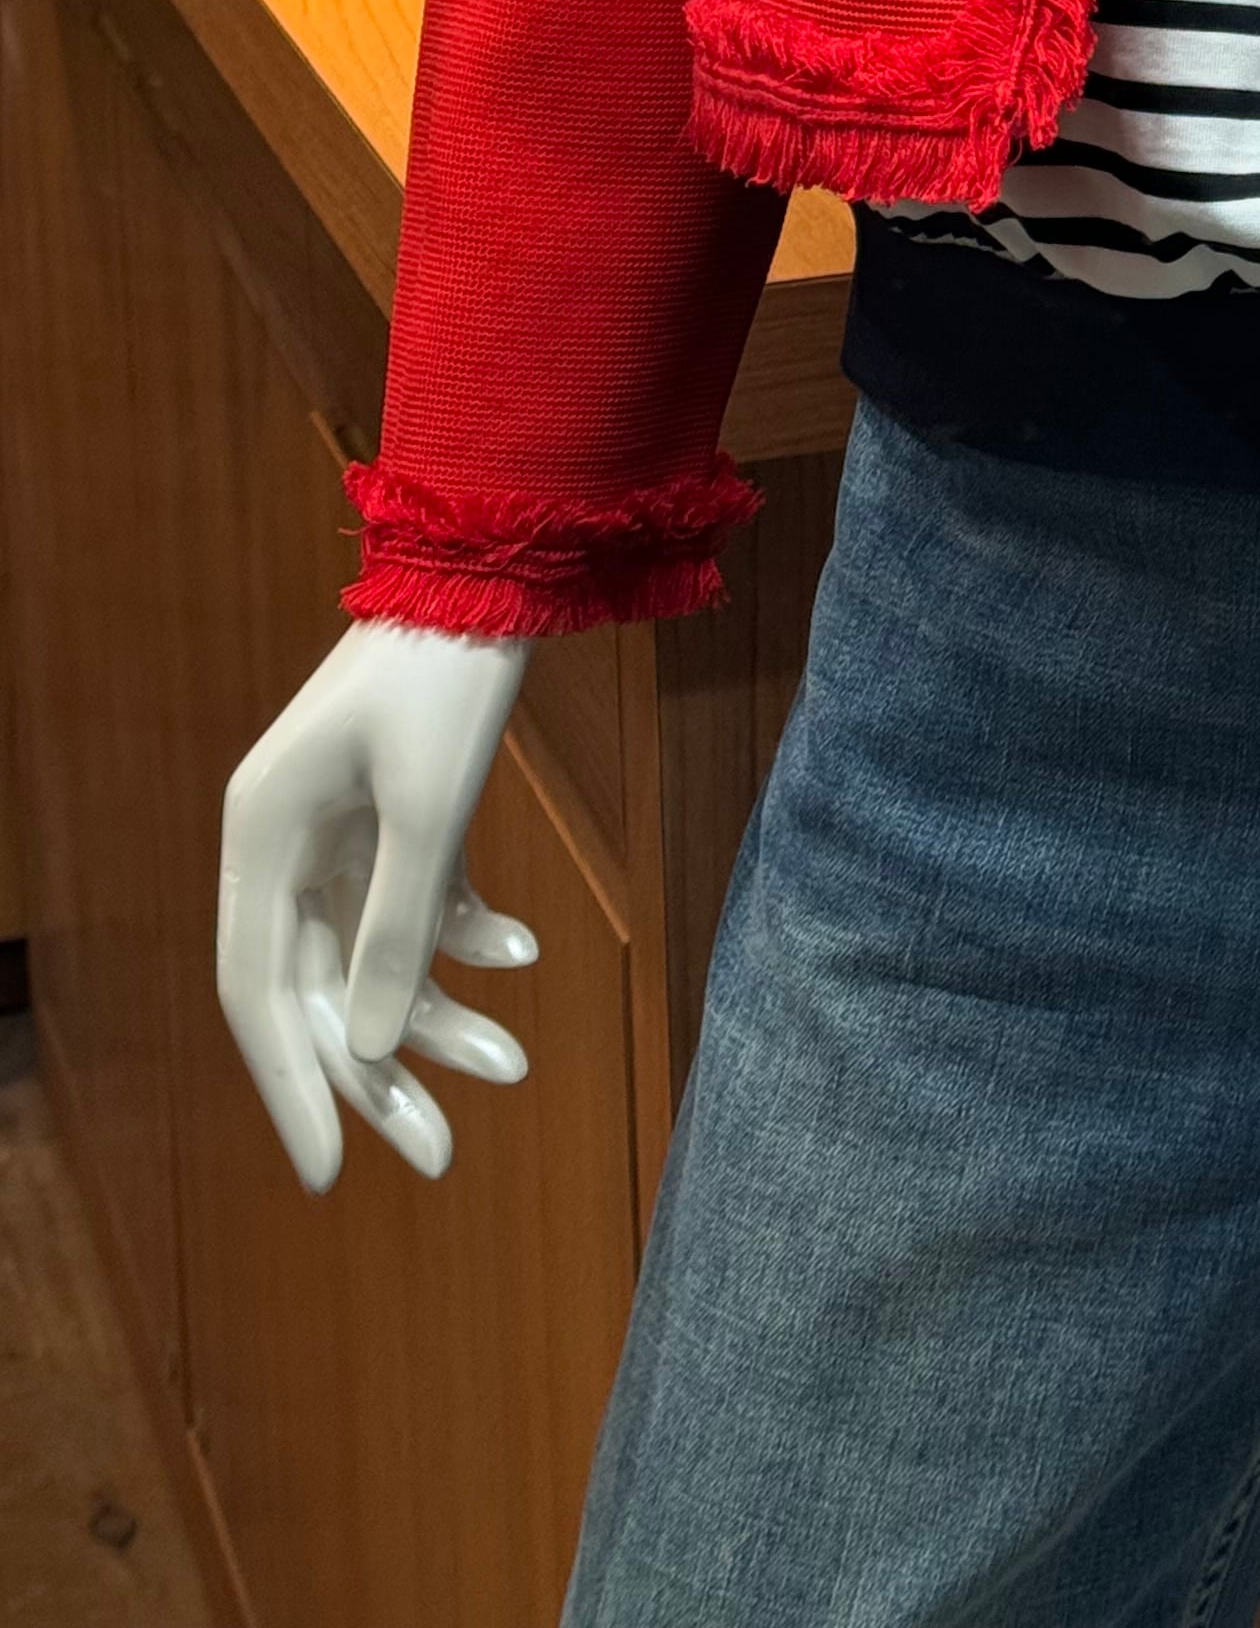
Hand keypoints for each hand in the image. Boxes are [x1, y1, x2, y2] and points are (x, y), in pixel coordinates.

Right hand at [216, 616, 537, 1191]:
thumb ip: (396, 930)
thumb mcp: (427, 812)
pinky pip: (418, 898)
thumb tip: (369, 1050)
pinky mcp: (396, 806)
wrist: (495, 568)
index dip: (291, 1086)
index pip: (258, 994)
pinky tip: (519, 951)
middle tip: (441, 1155)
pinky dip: (464, 930)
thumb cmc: (449, 680)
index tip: (329, 1173)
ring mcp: (341, 823)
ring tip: (515, 1066)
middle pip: (322, 984)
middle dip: (383, 1069)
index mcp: (262, 837)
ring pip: (377, 949)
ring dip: (439, 1008)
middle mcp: (286, 839)